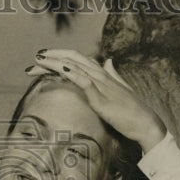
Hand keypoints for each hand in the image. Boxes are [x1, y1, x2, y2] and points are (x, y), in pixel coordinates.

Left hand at [26, 49, 166, 152]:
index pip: (77, 60)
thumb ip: (112, 74)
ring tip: (39, 59)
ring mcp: (101, 85)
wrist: (144, 123)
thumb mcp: (119, 90)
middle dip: (52, 56)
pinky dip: (72, 73)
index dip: (59, 57)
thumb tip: (108, 62)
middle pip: (72, 59)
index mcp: (102, 74)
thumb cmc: (131, 110)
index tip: (43, 60)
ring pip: (75, 67)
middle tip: (34, 58)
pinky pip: (85, 82)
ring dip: (55, 61)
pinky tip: (61, 68)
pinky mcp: (101, 98)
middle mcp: (101, 75)